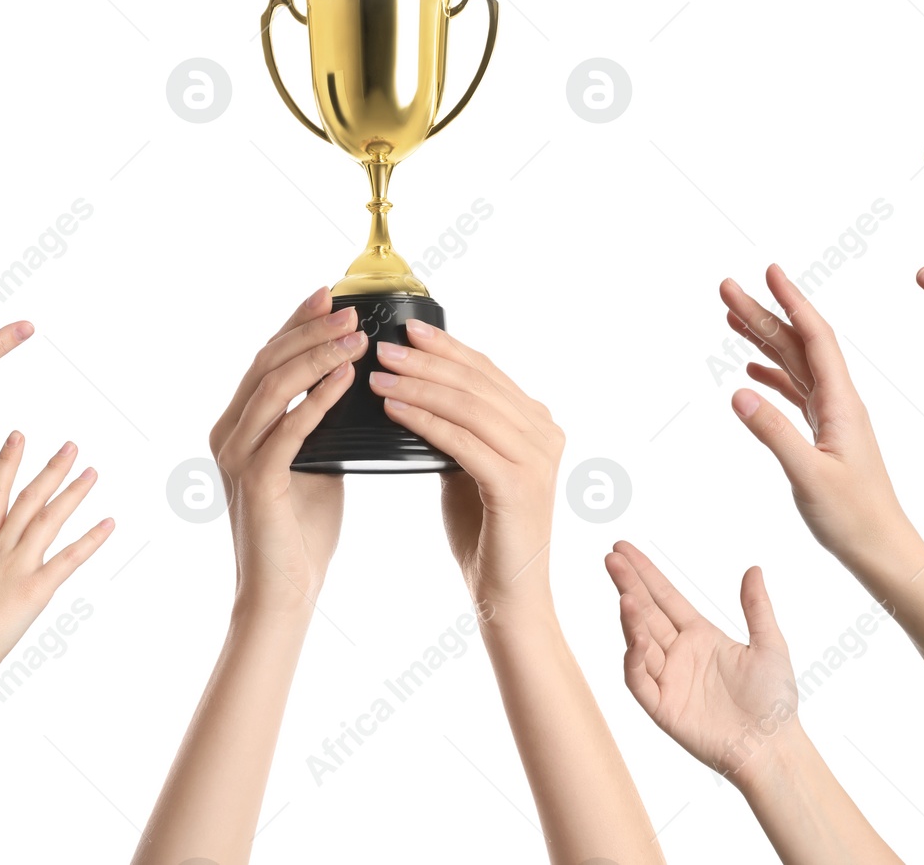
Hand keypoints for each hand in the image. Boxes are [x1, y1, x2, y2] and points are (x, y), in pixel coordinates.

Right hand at [0, 432, 112, 688]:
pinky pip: (68, 560)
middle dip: (51, 470)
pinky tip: (109, 524)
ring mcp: (16, 568)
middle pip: (28, 499)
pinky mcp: (33, 590)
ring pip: (49, 520)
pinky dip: (90, 540)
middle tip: (72, 446)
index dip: (7, 462)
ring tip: (92, 472)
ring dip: (73, 494)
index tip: (18, 436)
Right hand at [210, 288, 363, 615]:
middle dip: (310, 330)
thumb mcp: (312, 459)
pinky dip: (317, 399)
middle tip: (349, 308)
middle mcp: (228, 433)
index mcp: (237, 424)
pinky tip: (346, 379)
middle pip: (267, 362)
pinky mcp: (256, 481)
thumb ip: (317, 420)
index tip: (328, 293)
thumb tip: (348, 377)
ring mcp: (237, 456)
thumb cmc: (301, 531)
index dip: (296, 322)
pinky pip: (287, 429)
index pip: (267, 358)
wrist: (284, 592)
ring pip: (274, 387)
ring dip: (318, 356)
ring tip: (355, 337)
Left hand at [369, 320, 562, 610]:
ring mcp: (536, 459)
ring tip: (378, 375)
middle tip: (384, 347)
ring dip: (419, 386)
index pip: (487, 372)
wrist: (509, 595)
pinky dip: (424, 420)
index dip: (447, 347)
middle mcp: (545, 433)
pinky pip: (462, 441)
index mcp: (538, 424)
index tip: (409, 328)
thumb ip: (460, 429)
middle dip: (427, 361)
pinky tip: (394, 409)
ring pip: (469, 406)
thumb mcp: (471, 467)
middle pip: (477, 382)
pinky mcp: (517, 485)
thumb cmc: (485, 533)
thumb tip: (417, 388)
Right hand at [605, 542, 797, 786]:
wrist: (773, 746)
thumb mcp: (770, 645)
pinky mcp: (662, 706)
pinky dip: (634, 658)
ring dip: (631, 619)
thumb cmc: (775, 702)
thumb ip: (757, 608)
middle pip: (646, 612)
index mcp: (700, 635)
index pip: (665, 597)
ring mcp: (668, 679)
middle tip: (611, 558)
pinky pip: (639, 679)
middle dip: (629, 584)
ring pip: (639, 642)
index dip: (645, 573)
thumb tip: (753, 569)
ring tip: (627, 596)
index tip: (624, 549)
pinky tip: (635, 639)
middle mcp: (679, 653)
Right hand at [720, 265, 918, 571]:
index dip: (792, 302)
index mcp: (841, 404)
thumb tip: (738, 389)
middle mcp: (839, 403)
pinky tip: (751, 370)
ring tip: (731, 318)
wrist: (883, 550)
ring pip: (793, 366)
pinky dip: (771, 375)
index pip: (815, 339)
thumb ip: (773, 432)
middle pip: (797, 345)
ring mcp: (832, 419)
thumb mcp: (808, 475)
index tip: (769, 272)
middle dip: (763, 313)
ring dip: (763, 340)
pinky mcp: (824, 436)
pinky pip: (794, 393)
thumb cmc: (853, 518)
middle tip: (727, 288)